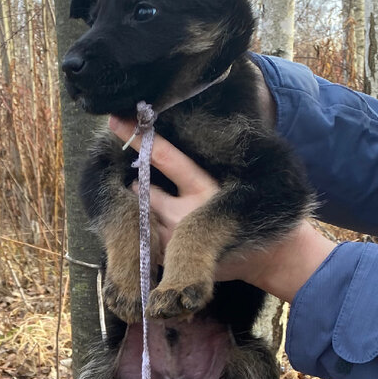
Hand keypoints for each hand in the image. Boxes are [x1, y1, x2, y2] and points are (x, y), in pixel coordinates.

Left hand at [108, 114, 334, 301]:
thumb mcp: (223, 182)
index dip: (141, 139)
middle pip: (144, 188)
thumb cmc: (238, 211)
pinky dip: (146, 230)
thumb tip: (162, 141)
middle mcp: (186, 212)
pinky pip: (144, 238)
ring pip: (141, 212)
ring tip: (162, 210)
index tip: (117, 120)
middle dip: (140, 184)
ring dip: (142, 207)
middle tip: (149, 184)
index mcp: (204, 187)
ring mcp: (174, 238)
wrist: (260, 257)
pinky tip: (164, 231)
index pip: (165, 157)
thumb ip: (194, 166)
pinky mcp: (167, 258)